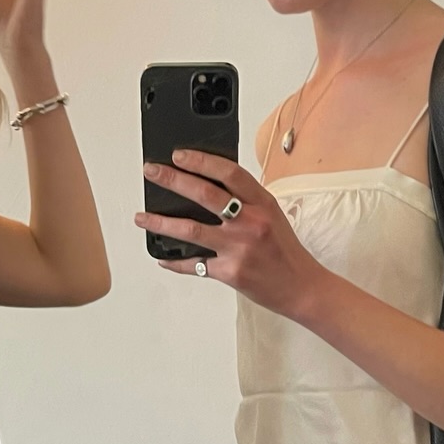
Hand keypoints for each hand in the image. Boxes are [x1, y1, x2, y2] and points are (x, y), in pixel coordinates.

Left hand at [134, 151, 320, 320]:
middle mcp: (250, 222)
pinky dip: (175, 261)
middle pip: (205, 195)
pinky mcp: (230, 273)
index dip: (201, 161)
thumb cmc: (285, 251)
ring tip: (141, 217)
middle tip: (151, 171)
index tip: (178, 155)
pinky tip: (162, 256)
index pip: (229, 173)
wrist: (301, 288)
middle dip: (173, 180)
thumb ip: (245, 201)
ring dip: (160, 222)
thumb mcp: (272, 215)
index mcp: (262, 203)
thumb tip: (207, 186)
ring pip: (191, 230)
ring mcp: (239, 248)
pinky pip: (195, 265)